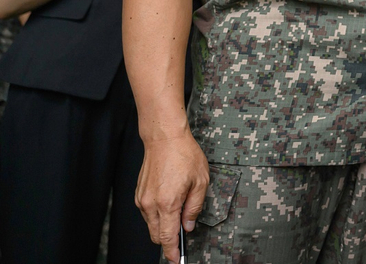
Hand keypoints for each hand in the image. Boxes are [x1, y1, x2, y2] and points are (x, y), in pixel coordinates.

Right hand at [135, 133, 208, 262]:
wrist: (164, 139)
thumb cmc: (184, 155)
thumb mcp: (200, 182)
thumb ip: (194, 207)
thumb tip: (188, 226)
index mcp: (167, 203)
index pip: (166, 237)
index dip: (172, 251)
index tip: (177, 259)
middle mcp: (150, 204)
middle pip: (156, 235)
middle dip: (168, 240)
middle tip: (182, 235)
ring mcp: (142, 199)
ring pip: (151, 225)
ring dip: (163, 226)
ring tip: (179, 210)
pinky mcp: (139, 194)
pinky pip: (147, 213)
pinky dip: (157, 215)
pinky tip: (169, 203)